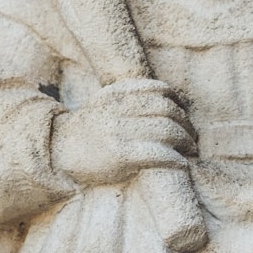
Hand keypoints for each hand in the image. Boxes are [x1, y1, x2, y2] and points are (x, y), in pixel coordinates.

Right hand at [50, 79, 196, 187]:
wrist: (59, 152)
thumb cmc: (89, 129)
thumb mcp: (105, 102)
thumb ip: (130, 96)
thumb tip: (169, 100)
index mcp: (116, 93)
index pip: (158, 89)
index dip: (178, 101)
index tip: (184, 112)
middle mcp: (119, 109)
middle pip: (167, 110)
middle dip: (186, 123)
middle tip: (193, 135)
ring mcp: (120, 131)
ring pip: (167, 130)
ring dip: (186, 141)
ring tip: (191, 149)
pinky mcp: (121, 155)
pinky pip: (159, 153)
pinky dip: (175, 158)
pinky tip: (181, 163)